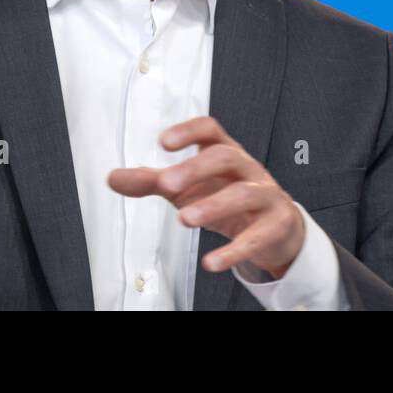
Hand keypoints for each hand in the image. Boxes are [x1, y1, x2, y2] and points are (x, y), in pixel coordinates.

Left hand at [106, 117, 305, 278]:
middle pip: (226, 157)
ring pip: (244, 194)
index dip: (189, 132)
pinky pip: (256, 237)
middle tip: (168, 184)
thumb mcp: (191, 187)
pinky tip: (210, 261)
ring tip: (185, 219)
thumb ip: (153, 182)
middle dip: (197, 168)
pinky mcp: (275, 225)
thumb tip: (114, 178)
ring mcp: (265, 196)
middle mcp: (247, 170)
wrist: (277, 227)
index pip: (211, 131)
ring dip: (213, 205)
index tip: (165, 141)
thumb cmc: (229, 197)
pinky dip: (233, 251)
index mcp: (226, 153)